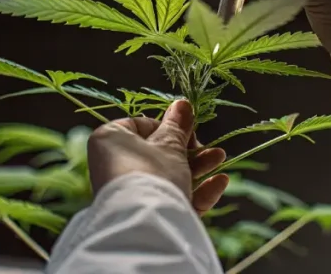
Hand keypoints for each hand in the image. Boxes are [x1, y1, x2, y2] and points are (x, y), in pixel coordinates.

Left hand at [87, 100, 230, 213]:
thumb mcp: (170, 145)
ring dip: (198, 167)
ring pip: (168, 176)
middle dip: (190, 150)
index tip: (190, 130)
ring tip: (220, 158)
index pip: (141, 126)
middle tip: (210, 147)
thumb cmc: (152, 173)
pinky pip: (171, 198)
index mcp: (111, 141)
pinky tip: (219, 182)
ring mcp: (130, 194)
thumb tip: (182, 104)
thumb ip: (177, 126)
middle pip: (158, 153)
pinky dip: (195, 191)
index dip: (169, 127)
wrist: (146, 226)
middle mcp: (115, 167)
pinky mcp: (147, 216)